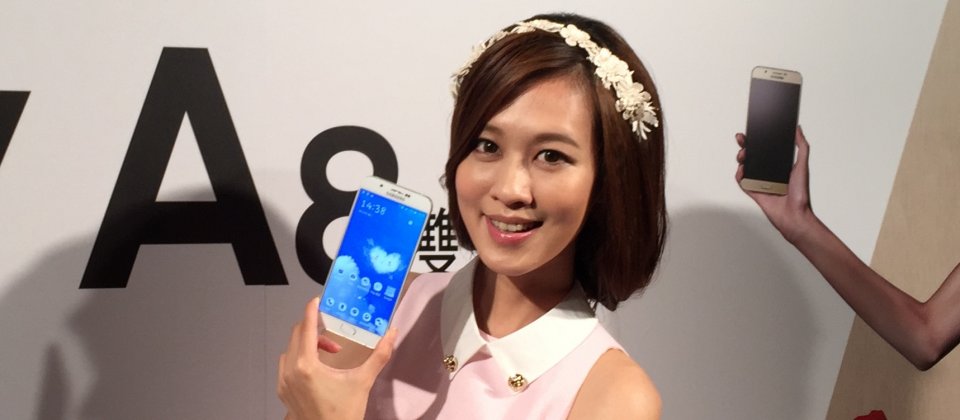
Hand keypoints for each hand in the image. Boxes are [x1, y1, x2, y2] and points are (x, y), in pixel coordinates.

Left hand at [277, 297, 396, 419]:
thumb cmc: (344, 413)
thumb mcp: (363, 381)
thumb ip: (379, 355)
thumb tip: (392, 333)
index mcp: (307, 366)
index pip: (306, 328)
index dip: (311, 311)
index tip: (317, 300)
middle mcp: (291, 372)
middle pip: (297, 335)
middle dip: (314, 328)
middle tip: (332, 329)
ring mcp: (284, 383)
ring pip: (291, 350)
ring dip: (307, 344)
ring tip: (328, 352)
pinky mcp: (283, 392)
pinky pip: (287, 365)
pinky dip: (299, 358)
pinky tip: (316, 367)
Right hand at [735, 126, 816, 242]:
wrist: (794, 214)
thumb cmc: (801, 193)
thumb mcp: (803, 165)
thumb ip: (801, 146)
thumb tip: (798, 129)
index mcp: (780, 165)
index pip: (766, 149)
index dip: (757, 140)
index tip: (752, 132)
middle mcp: (769, 173)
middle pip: (753, 156)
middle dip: (745, 146)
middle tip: (742, 139)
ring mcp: (760, 182)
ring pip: (746, 167)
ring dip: (741, 159)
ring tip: (743, 155)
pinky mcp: (754, 191)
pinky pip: (742, 182)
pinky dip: (740, 175)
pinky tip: (742, 170)